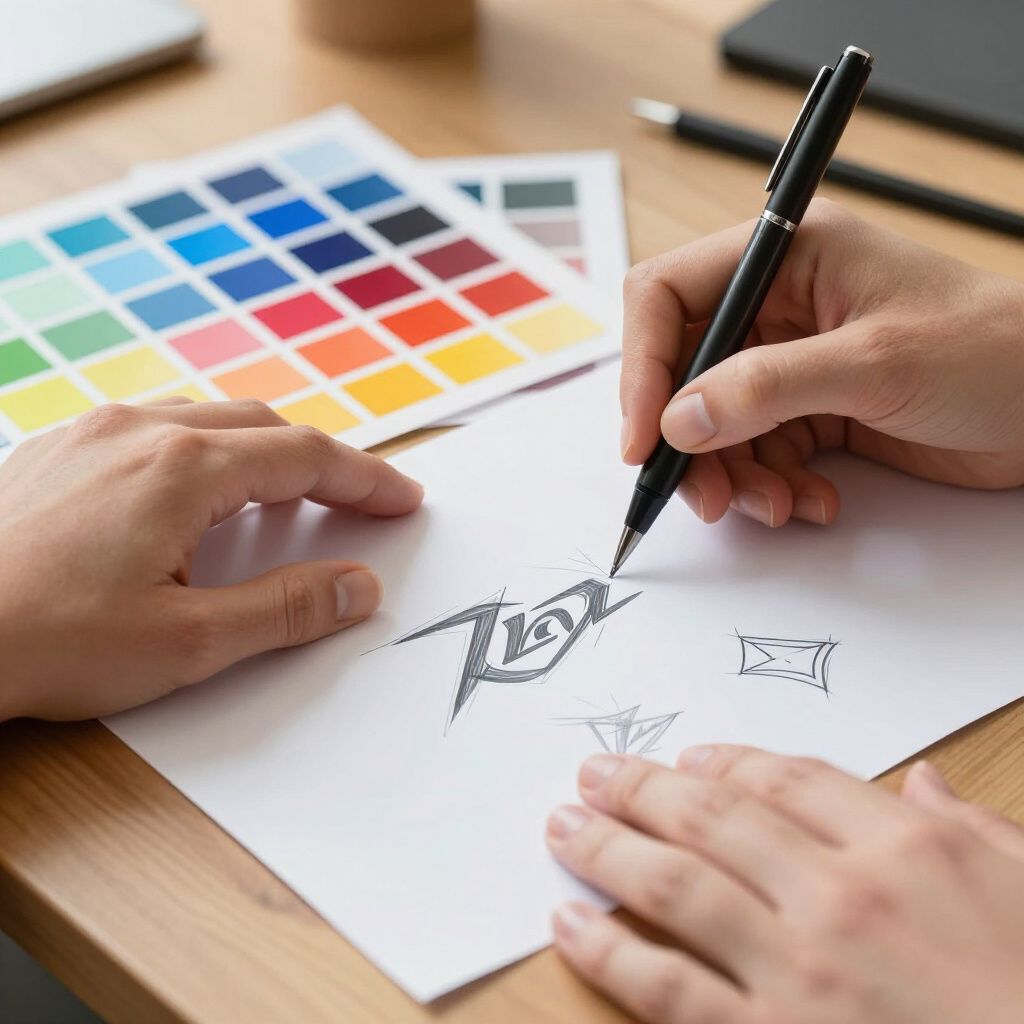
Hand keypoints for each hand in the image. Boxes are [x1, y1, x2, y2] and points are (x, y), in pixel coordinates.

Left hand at [0, 398, 422, 721]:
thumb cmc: (47, 641)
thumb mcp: (190, 642)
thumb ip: (287, 609)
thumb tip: (360, 588)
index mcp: (184, 468)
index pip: (306, 457)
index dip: (366, 478)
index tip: (403, 498)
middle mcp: (140, 430)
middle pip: (263, 425)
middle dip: (320, 461)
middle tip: (357, 501)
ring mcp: (90, 432)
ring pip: (206, 418)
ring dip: (259, 451)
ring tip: (282, 499)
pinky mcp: (55, 448)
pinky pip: (152, 428)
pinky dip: (201, 451)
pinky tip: (192, 495)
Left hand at [546, 747, 1023, 1023]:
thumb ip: (972, 828)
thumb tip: (922, 781)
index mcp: (906, 849)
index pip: (790, 778)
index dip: (727, 759)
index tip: (688, 756)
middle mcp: (840, 896)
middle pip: (713, 815)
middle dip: (643, 787)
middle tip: (596, 771)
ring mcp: (799, 973)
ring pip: (674, 886)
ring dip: (607, 848)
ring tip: (565, 823)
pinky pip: (667, 989)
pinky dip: (608, 953)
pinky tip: (569, 924)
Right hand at [621, 199, 1023, 526]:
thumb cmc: (995, 349)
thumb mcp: (874, 362)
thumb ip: (766, 389)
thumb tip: (679, 421)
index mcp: (786, 257)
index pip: (667, 297)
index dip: (642, 366)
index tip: (642, 437)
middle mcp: (778, 307)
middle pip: (683, 373)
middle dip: (687, 440)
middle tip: (705, 495)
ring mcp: (792, 363)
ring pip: (713, 425)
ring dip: (731, 476)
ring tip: (774, 506)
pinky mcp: (811, 411)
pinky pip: (756, 455)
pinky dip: (771, 488)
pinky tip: (813, 500)